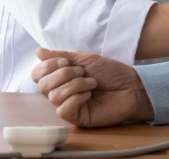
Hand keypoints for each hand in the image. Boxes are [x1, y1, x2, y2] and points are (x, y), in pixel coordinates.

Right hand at [31, 48, 152, 126]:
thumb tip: (38, 51)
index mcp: (61, 77)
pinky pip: (63, 109)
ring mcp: (68, 105)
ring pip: (53, 96)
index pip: (37, 74)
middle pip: (42, 85)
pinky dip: (76, 98)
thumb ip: (62, 56)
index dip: (47, 66)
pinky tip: (89, 95)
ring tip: (92, 83)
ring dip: (75, 84)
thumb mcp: (86, 59)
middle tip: (82, 72)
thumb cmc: (111, 72)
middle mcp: (61, 91)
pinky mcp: (76, 117)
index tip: (67, 61)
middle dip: (63, 74)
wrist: (131, 86)